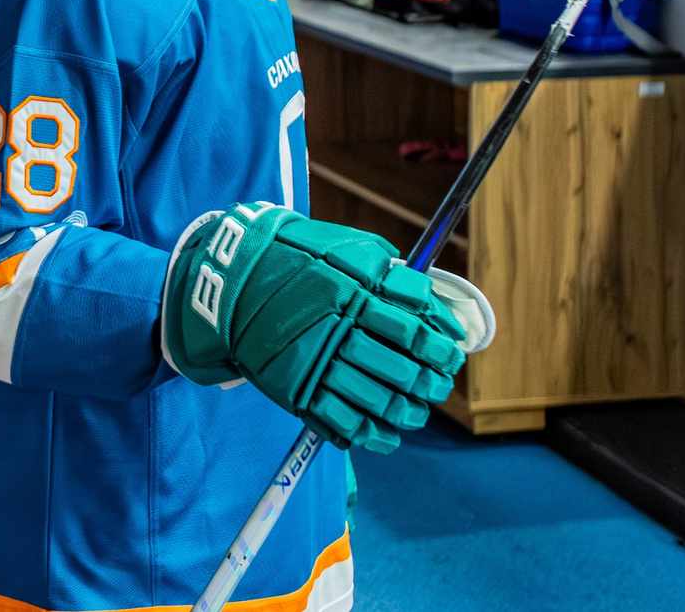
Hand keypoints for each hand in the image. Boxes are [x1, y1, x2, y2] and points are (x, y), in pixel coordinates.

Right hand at [161, 204, 465, 453]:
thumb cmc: (298, 256)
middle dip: (429, 384)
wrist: (235, 276)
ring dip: (406, 413)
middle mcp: (337, 330)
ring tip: (417, 412)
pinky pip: (341, 422)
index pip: (413, 330)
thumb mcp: (347, 248)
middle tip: (439, 386)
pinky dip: (370, 434)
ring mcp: (315, 363)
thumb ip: (391, 274)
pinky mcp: (296, 388)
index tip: (450, 353)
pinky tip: (387, 434)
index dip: (439, 347)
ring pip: (376, 401)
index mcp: (354, 293)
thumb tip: (434, 305)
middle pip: (400, 370)